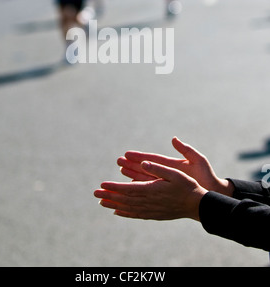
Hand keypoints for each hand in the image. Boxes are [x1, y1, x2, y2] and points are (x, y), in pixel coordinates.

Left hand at [94, 162, 207, 220]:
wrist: (198, 205)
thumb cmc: (188, 186)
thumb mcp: (176, 173)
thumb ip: (158, 168)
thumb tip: (144, 162)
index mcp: (153, 190)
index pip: (129, 189)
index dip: (115, 187)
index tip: (102, 184)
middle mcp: (150, 202)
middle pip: (125, 199)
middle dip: (109, 195)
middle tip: (95, 193)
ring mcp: (152, 210)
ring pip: (129, 208)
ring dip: (114, 204)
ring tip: (101, 202)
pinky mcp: (155, 215)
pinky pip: (136, 214)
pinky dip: (125, 213)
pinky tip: (118, 212)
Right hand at [117, 138, 233, 196]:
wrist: (213, 192)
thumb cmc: (207, 175)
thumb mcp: (198, 160)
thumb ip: (186, 150)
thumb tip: (174, 139)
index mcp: (172, 164)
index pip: (153, 159)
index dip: (140, 156)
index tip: (127, 153)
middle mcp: (167, 172)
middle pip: (146, 168)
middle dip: (132, 165)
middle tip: (118, 161)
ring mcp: (166, 182)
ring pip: (146, 179)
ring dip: (133, 175)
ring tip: (120, 171)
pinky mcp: (167, 191)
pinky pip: (151, 190)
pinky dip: (141, 189)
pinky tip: (131, 188)